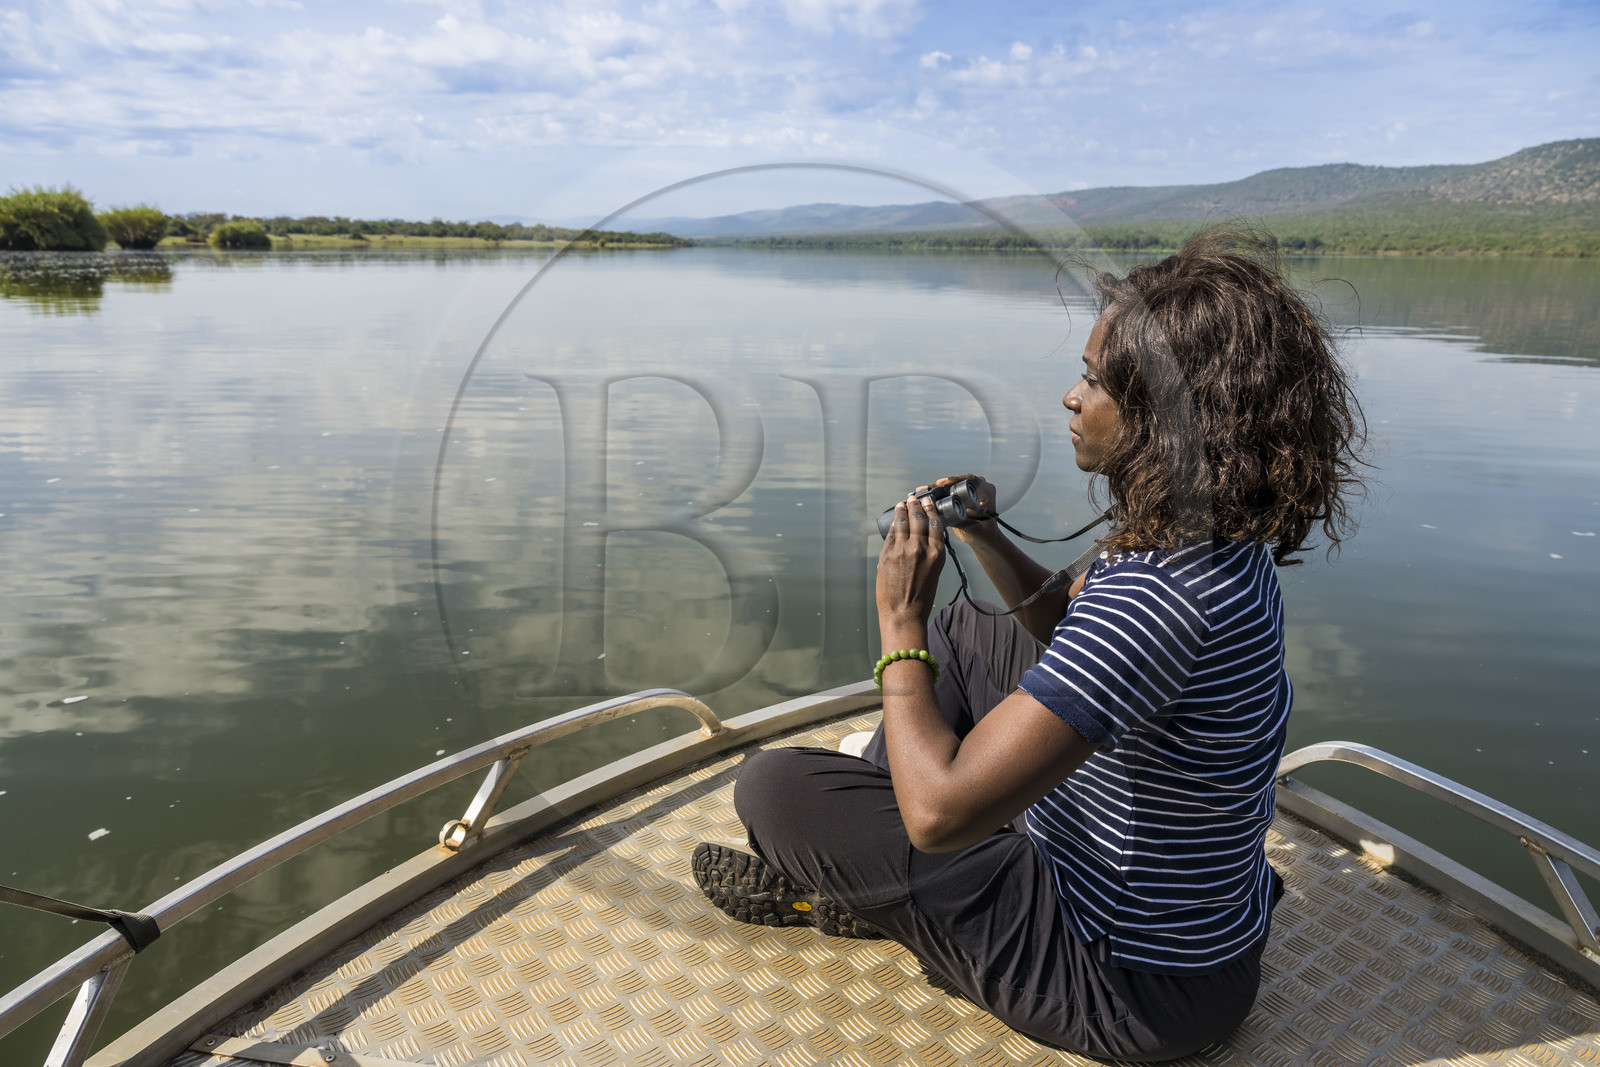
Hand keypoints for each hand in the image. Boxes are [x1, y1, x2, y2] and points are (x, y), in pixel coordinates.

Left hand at [876, 492, 946, 628]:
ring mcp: (902, 551)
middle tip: (912, 498)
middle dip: (914, 505)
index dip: (930, 510)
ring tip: (902, 504)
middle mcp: (920, 548)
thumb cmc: (921, 598)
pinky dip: (893, 527)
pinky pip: (891, 536)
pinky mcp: (887, 556)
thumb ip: (929, 553)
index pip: (934, 523)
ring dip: (902, 511)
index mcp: (936, 553)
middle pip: (917, 519)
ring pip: (902, 523)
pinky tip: (894, 522)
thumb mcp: (934, 572)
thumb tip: (921, 538)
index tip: (927, 501)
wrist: (904, 613)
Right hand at [922, 473, 997, 543]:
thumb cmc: (984, 533)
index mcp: (987, 491)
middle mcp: (978, 487)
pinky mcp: (961, 495)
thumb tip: (941, 514)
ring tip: (923, 490)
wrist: (983, 537)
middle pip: (957, 481)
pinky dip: (938, 493)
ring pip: (951, 486)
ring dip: (937, 488)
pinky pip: (949, 491)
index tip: (942, 482)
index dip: (955, 479)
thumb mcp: (972, 527)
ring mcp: (969, 491)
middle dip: (941, 485)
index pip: (970, 479)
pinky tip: (926, 494)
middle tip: (928, 487)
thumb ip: (958, 520)